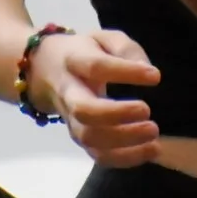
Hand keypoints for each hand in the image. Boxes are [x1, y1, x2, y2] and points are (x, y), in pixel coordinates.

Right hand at [28, 29, 162, 168]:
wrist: (41, 71)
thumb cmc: (82, 52)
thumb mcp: (103, 39)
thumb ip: (126, 49)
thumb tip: (149, 72)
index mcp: (75, 61)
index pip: (96, 67)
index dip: (125, 72)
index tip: (154, 76)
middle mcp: (68, 92)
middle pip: (84, 110)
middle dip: (117, 114)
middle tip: (147, 111)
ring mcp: (70, 119)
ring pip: (89, 138)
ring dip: (124, 141)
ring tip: (153, 135)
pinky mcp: (78, 138)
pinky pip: (97, 155)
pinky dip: (124, 158)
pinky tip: (148, 150)